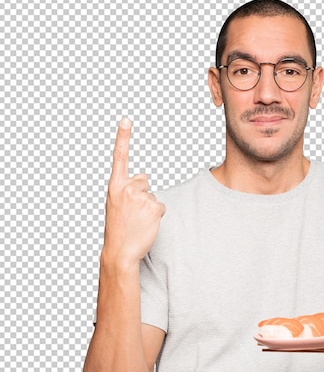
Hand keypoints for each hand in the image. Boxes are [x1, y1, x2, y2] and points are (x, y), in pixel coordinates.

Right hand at [102, 118, 165, 264]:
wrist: (120, 251)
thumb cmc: (118, 229)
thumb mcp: (116, 204)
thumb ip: (127, 188)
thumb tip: (146, 178)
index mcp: (114, 186)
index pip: (120, 157)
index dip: (123, 137)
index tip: (126, 119)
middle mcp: (127, 188)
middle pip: (145, 181)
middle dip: (141, 194)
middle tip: (131, 214)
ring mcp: (141, 197)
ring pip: (153, 196)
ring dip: (148, 208)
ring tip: (137, 221)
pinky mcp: (155, 207)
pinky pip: (161, 207)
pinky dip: (156, 216)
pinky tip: (146, 224)